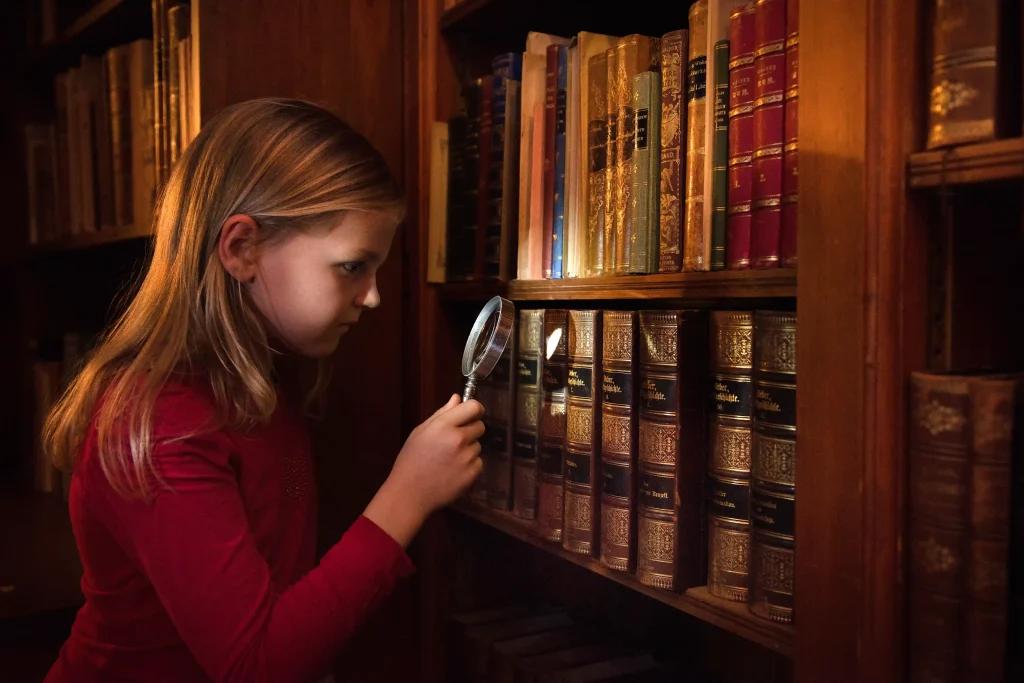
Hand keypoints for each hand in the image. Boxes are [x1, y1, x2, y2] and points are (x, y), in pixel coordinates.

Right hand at [363, 394, 484, 546]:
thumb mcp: (420, 432)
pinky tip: (453, 471)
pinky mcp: (473, 474)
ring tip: (449, 459)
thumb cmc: (411, 460)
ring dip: (468, 449)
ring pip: (478, 445)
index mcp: (444, 425)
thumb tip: (457, 398)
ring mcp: (467, 457)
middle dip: (470, 430)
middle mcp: (459, 439)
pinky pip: (478, 462)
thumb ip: (441, 414)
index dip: (475, 410)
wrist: (410, 493)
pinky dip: (469, 466)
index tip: (471, 415)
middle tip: (454, 441)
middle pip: (480, 426)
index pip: (474, 407)